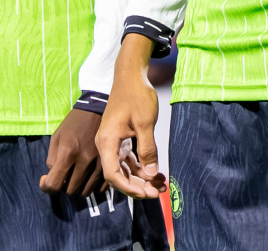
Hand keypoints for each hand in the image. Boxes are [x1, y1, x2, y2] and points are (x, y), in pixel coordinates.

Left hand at [40, 109, 106, 195]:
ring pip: (85, 191)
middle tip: (63, 176)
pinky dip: (91, 185)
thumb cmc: (74, 123)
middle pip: (70, 190)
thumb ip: (51, 159)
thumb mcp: (57, 137)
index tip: (45, 181)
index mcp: (68, 152)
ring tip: (75, 176)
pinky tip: (87, 176)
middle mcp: (84, 160)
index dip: (46, 187)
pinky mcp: (109, 163)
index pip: (54, 184)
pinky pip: (99, 188)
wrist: (97, 109)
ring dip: (77, 187)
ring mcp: (99, 163)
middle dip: (63, 186)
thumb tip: (51, 178)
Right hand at [95, 35, 165, 198]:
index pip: (113, 175)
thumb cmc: (136, 94)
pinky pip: (129, 160)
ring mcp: (113, 143)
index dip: (129, 188)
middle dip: (138, 187)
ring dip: (142, 179)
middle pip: (119, 175)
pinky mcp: (121, 139)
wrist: (131, 75)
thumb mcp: (145, 122)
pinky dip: (142, 167)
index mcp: (107, 141)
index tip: (146, 193)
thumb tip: (150, 174)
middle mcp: (106, 145)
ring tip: (161, 184)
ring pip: (125, 169)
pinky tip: (156, 172)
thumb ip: (147, 149)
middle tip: (157, 192)